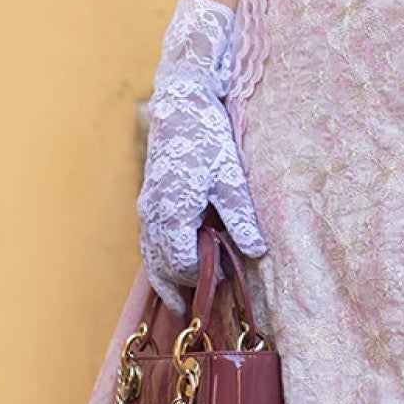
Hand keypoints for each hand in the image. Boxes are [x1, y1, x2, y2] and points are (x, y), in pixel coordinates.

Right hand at [137, 0, 266, 311]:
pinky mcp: (148, 198)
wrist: (181, 101)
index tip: (227, 279)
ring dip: (168, 276)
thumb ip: (241, 217)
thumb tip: (257, 252)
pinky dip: (161, 258)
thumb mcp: (231, 177)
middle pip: (163, 265)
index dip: (204, 276)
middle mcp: (151, 215)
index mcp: (171, 214)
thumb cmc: (207, 136)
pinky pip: (150, 240)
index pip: (183, 264)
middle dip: (185, 283)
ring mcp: (146, 207)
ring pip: (151, 255)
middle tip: (208, 300)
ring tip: (183, 302)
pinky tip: (174, 264)